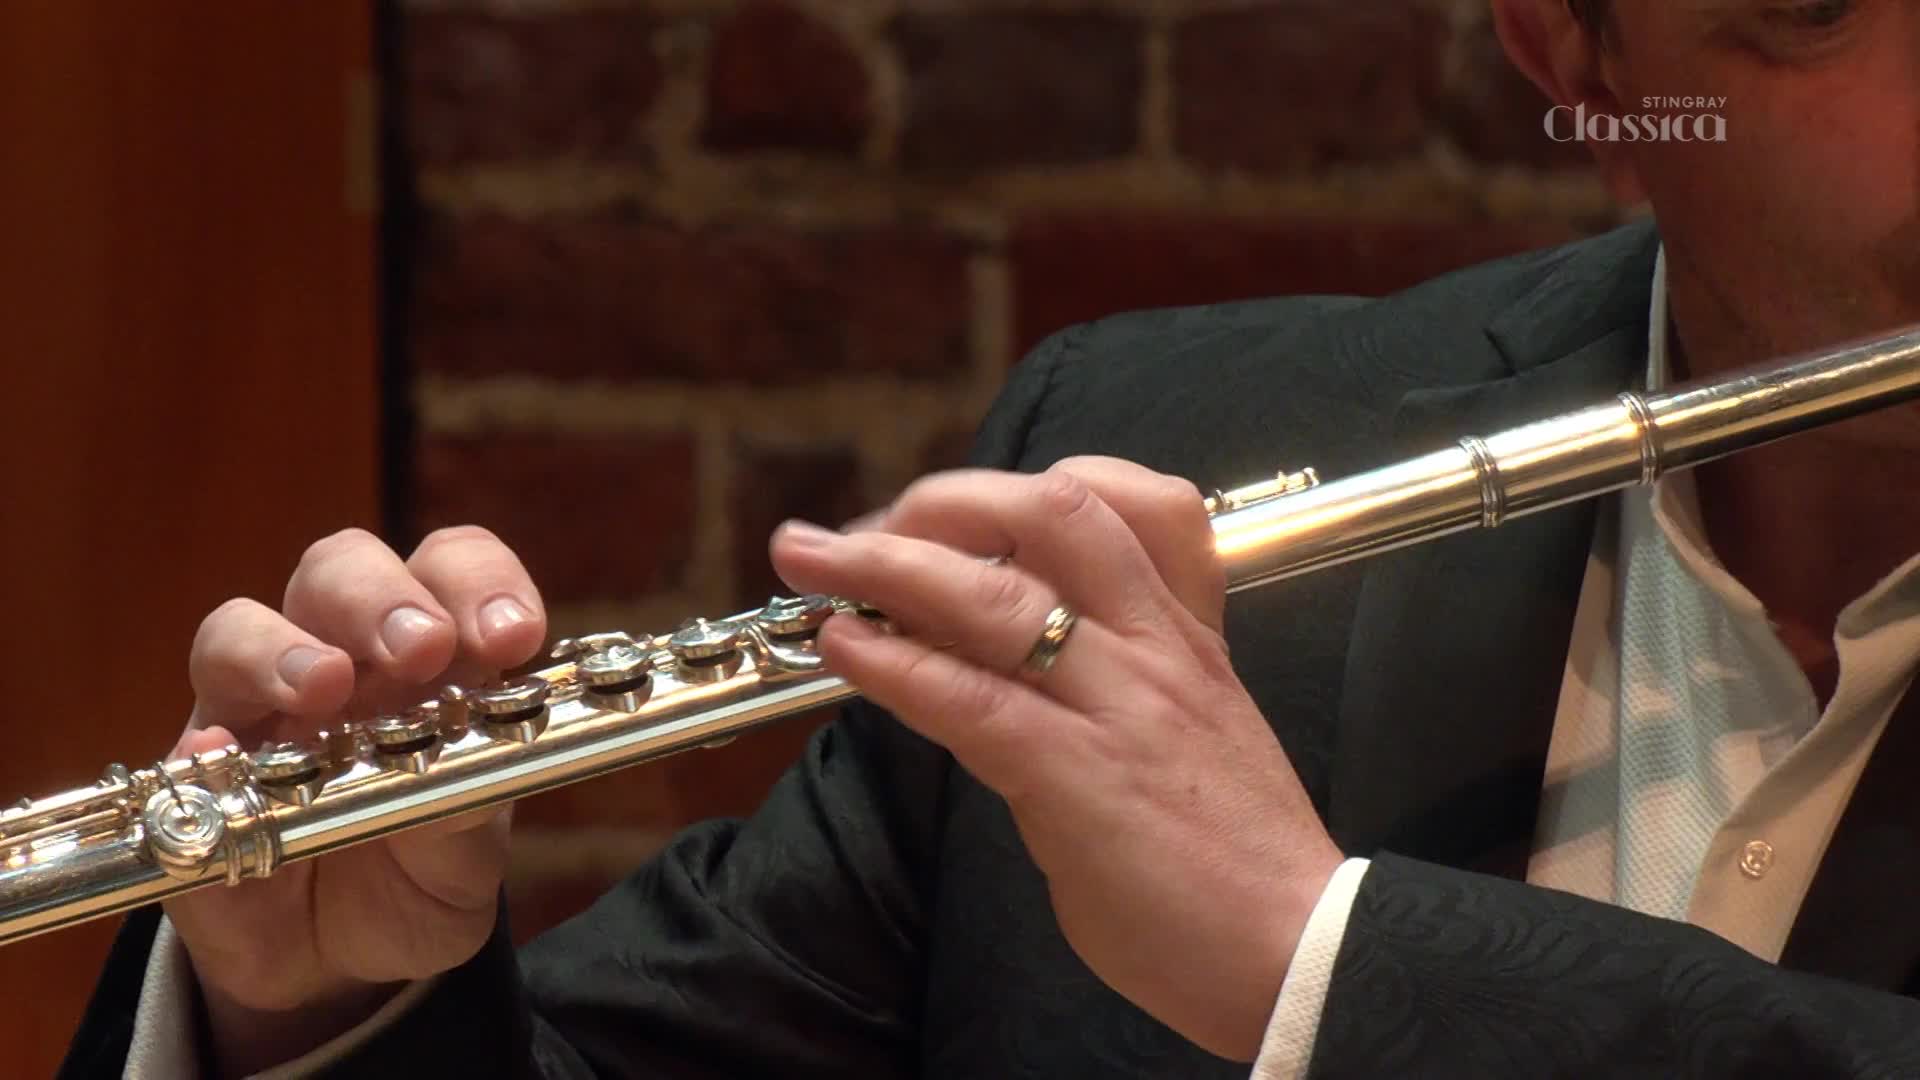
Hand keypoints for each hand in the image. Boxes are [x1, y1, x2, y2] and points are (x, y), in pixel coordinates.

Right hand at [166, 526, 545, 1075]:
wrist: (345, 967)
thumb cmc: (420, 875)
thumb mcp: (469, 852)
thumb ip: (473, 809)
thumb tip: (459, 774)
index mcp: (429, 655)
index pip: (450, 569)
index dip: (482, 582)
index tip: (515, 636)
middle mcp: (340, 659)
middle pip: (340, 569)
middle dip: (381, 597)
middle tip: (420, 647)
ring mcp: (256, 710)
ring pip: (240, 628)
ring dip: (284, 648)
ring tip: (325, 686)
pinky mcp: (194, 780)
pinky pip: (184, 745)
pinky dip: (206, 745)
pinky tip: (221, 759)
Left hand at [769, 457, 1342, 1061]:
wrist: (1300, 952)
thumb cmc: (1235, 857)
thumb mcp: (1187, 732)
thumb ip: (1107, 684)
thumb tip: (993, 668)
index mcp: (1186, 633)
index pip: (1135, 497)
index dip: (1030, 488)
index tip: (955, 515)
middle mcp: (1155, 647)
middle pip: (1051, 513)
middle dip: (941, 504)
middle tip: (863, 533)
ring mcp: (1119, 705)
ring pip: (995, 594)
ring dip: (884, 565)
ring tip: (808, 558)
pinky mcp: (1078, 777)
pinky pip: (971, 698)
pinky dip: (894, 662)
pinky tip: (844, 647)